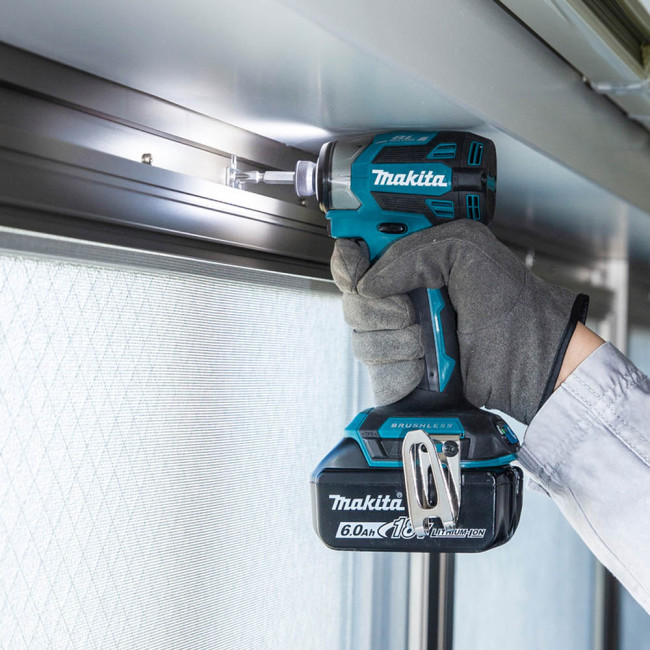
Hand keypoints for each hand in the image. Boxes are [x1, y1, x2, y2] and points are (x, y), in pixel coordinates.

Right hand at [331, 220, 588, 423]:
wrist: (525, 360)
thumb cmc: (509, 304)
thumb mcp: (465, 249)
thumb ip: (411, 253)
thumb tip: (370, 281)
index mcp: (415, 264)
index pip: (360, 254)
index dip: (350, 258)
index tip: (354, 262)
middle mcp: (403, 298)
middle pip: (352, 296)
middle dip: (377, 305)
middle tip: (408, 308)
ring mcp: (399, 335)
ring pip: (359, 333)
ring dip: (393, 338)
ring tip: (424, 339)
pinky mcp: (400, 370)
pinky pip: (373, 367)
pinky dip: (397, 366)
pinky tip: (421, 363)